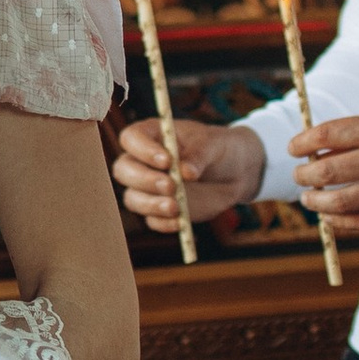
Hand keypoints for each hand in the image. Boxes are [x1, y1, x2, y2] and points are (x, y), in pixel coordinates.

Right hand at [110, 113, 265, 234]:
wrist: (234, 173)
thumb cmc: (218, 149)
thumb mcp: (213, 144)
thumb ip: (199, 154)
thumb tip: (186, 172)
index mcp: (151, 135)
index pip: (131, 139)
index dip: (143, 150)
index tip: (167, 161)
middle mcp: (143, 161)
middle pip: (124, 170)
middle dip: (145, 180)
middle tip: (172, 186)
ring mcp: (149, 187)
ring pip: (132, 198)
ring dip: (150, 205)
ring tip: (175, 208)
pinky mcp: (159, 210)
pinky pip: (151, 220)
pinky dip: (163, 223)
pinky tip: (180, 222)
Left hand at [288, 109, 358, 232]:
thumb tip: (327, 148)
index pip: (328, 134)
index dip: (304, 143)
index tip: (294, 149)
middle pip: (327, 170)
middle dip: (305, 176)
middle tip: (300, 177)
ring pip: (341, 201)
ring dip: (318, 203)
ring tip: (310, 200)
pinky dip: (341, 223)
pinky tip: (331, 219)